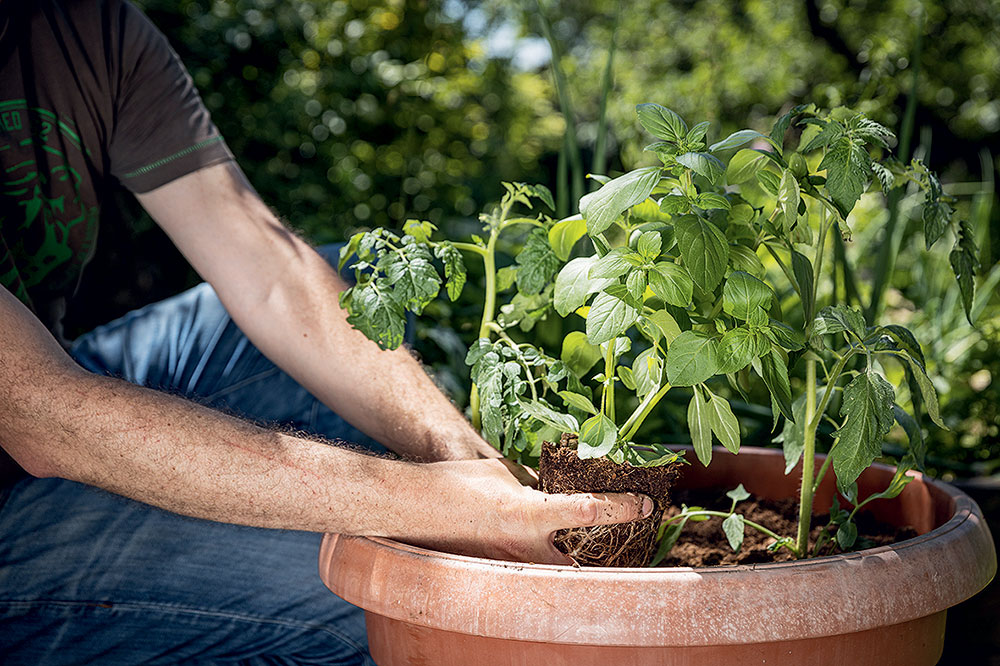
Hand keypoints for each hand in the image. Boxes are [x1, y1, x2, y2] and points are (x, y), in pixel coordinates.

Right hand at [408, 458, 652, 564]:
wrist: (414, 508)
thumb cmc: (458, 482)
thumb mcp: (506, 473)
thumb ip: (538, 485)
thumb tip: (560, 490)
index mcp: (529, 512)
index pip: (587, 511)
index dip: (622, 508)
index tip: (646, 503)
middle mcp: (525, 547)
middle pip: (583, 564)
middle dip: (604, 560)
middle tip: (624, 548)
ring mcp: (511, 567)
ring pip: (557, 576)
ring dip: (570, 566)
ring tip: (578, 554)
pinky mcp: (497, 577)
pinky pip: (529, 577)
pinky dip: (538, 568)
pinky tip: (535, 557)